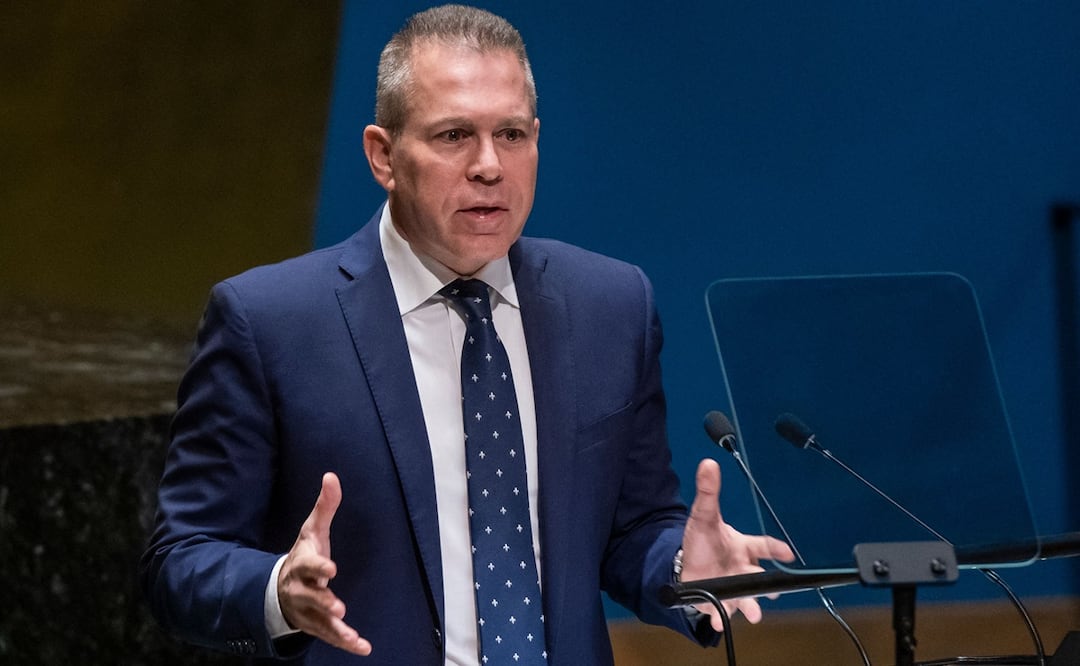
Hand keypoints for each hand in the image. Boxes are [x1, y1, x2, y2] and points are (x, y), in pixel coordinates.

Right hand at [278, 472, 371, 655]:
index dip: (318, 566)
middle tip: (338, 606)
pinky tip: (363, 647)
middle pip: (310, 597)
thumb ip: (325, 506)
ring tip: (351, 636)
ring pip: (319, 622)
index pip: (308, 564)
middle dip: (322, 602)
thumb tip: (332, 475)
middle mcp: (301, 589)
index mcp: (302, 564)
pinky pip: (329, 636)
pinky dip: (345, 642)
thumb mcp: (312, 530)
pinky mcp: (315, 626)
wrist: (280, 587)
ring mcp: (307, 611)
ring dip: (335, 628)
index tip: (331, 568)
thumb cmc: (304, 554)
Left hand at [680, 458, 794, 631]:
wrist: (683, 566)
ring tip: (753, 614)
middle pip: (760, 578)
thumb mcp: (703, 515)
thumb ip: (708, 491)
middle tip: (774, 593)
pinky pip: (721, 614)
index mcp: (743, 547)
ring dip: (749, 607)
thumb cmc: (702, 541)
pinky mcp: (718, 603)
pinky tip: (718, 623)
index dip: (776, 549)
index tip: (788, 553)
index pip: (764, 546)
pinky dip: (720, 619)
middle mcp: (742, 570)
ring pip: (746, 599)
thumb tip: (708, 463)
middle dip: (768, 587)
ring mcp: (732, 588)